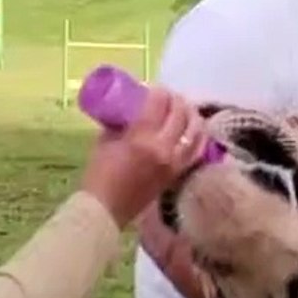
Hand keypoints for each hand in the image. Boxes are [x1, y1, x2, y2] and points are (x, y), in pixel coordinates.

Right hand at [80, 86, 211, 224]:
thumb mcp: (106, 141)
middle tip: (170, 95)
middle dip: (177, 99)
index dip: (159, 91)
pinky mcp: (177, 174)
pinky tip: (195, 130)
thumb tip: (129, 111)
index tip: (155, 88)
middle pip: (180, 114)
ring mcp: (173, 163)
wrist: (106, 210)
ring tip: (186, 109)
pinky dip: (198, 137)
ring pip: (195, 131)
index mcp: (141, 138)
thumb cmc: (99, 175)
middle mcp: (163, 149)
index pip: (158, 104)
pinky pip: (196, 151)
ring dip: (192, 115)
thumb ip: (120, 124)